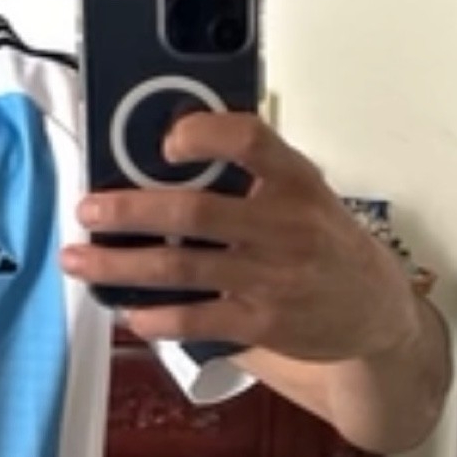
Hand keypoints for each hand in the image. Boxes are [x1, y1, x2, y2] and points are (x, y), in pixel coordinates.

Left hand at [61, 111, 417, 360]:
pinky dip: (156, 317)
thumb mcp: (305, 193)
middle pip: (195, 212)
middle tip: (89, 209)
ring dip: (121, 266)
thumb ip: (252, 176)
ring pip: (181, 269)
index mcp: (296, 181)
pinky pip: (197, 319)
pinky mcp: (263, 323)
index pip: (250, 140)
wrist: (376, 310)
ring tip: (80, 261)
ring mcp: (273, 278)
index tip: (167, 141)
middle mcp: (285, 226)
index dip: (203, 134)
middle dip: (130, 211)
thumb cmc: (327, 243)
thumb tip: (169, 159)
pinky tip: (130, 312)